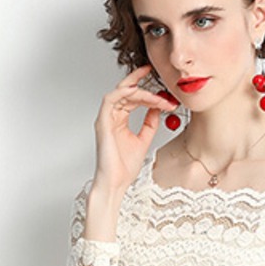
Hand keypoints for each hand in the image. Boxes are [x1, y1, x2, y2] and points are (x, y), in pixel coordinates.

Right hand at [92, 64, 178, 192]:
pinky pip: (111, 99)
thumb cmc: (124, 168)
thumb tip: (157, 108)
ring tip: (157, 96)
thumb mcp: (144, 140)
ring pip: (121, 93)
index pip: (132, 97)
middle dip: (145, 86)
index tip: (162, 86)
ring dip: (140, 91)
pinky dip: (125, 93)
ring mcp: (106, 118)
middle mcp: (111, 116)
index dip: (147, 89)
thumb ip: (150, 124)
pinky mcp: (102, 122)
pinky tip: (140, 94)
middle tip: (161, 83)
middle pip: (127, 91)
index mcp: (120, 120)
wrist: (116, 183)